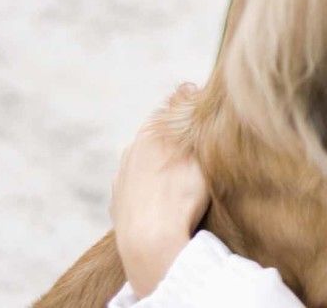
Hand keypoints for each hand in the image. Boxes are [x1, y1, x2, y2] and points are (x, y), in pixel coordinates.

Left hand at [110, 83, 208, 297]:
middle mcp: (130, 151)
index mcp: (150, 133)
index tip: (208, 118)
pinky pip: (138, 187)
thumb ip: (191, 117)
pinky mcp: (118, 204)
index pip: (172, 108)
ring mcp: (121, 179)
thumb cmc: (181, 194)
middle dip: (177, 138)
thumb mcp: (197, 150)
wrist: (150, 242)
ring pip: (146, 161)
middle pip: (158, 134)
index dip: (192, 110)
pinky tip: (166, 199)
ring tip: (185, 180)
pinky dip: (152, 188)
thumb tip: (188, 85)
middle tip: (201, 150)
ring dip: (163, 164)